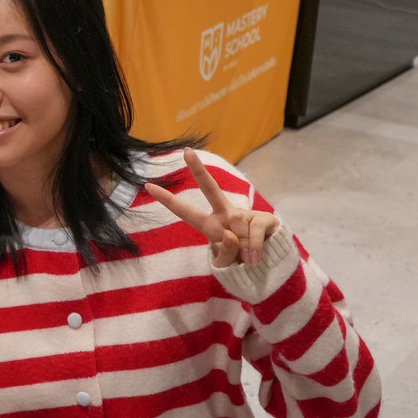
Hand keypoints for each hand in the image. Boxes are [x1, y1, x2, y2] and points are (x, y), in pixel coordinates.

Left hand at [144, 147, 279, 266]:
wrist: (270, 266)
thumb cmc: (240, 262)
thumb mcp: (226, 263)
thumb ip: (224, 252)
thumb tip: (229, 235)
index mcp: (210, 225)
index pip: (185, 211)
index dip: (168, 200)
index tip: (148, 186)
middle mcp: (225, 214)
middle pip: (210, 188)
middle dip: (198, 169)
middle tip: (186, 151)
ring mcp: (244, 215)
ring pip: (237, 232)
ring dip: (243, 251)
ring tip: (247, 258)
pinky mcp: (264, 218)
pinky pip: (254, 233)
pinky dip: (254, 249)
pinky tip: (255, 257)